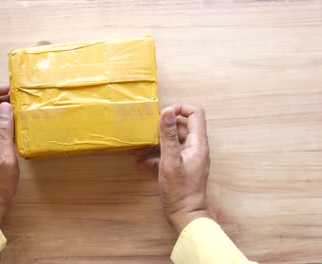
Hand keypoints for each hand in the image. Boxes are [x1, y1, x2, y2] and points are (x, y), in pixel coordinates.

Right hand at [135, 104, 209, 234]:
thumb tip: (166, 110)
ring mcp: (188, 157)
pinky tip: (142, 162)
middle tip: (147, 129)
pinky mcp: (181, 166)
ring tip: (140, 148)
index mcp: (198, 143)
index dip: (180, 109)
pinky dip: (156, 155)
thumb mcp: (170, 160)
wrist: (185, 215)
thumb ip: (168, 135)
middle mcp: (195, 147)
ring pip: (173, 140)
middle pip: (182, 126)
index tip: (163, 114)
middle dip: (164, 126)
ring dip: (157, 142)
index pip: (195, 114)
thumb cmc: (179, 190)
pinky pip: (169, 154)